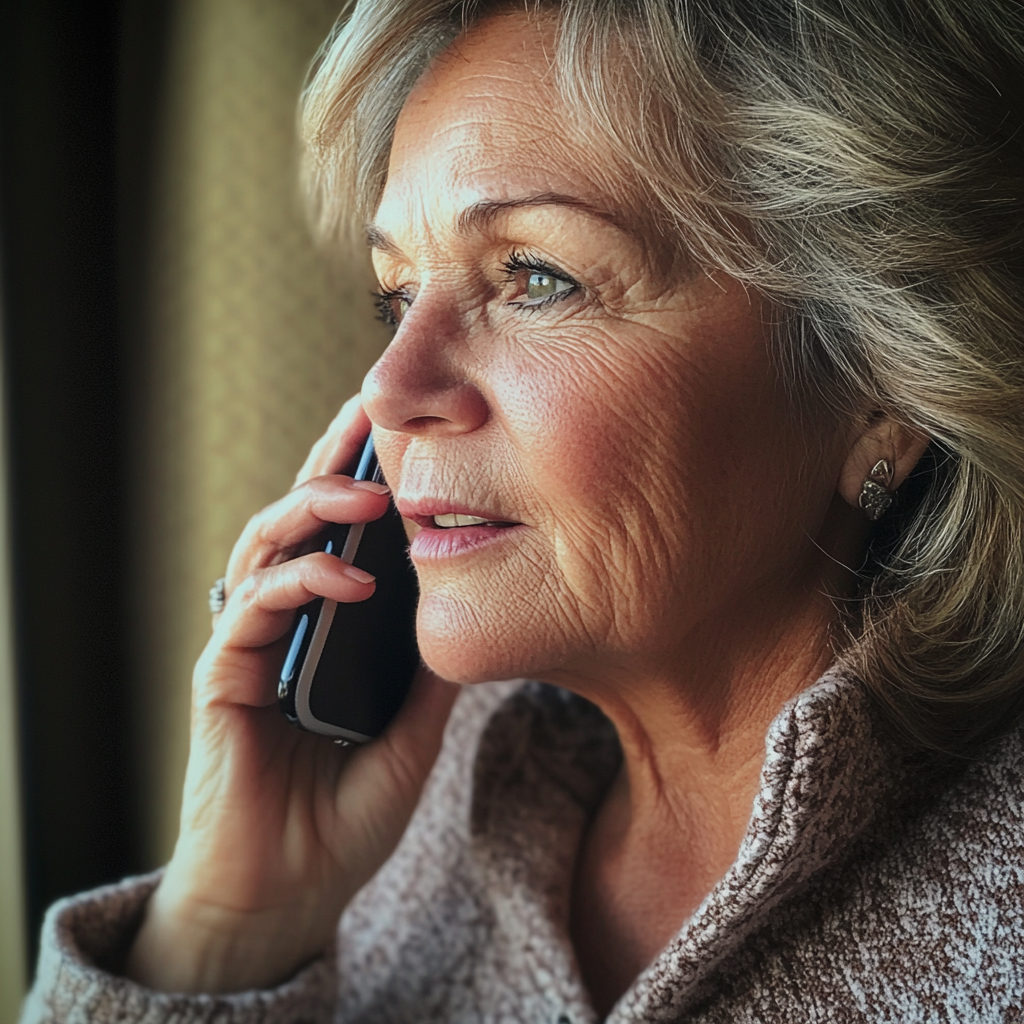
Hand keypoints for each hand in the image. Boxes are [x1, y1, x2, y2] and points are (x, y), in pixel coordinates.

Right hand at [125, 396, 458, 992]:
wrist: (289, 895)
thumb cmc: (346, 816)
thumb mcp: (414, 732)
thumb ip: (431, 671)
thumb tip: (473, 606)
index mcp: (328, 629)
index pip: (344, 536)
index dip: (367, 481)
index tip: (405, 432)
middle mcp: (286, 623)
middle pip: (301, 519)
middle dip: (333, 462)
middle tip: (370, 415)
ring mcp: (251, 644)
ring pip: (266, 544)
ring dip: (314, 508)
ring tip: (369, 495)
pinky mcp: (222, 676)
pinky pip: (251, 607)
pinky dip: (297, 580)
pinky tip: (347, 576)